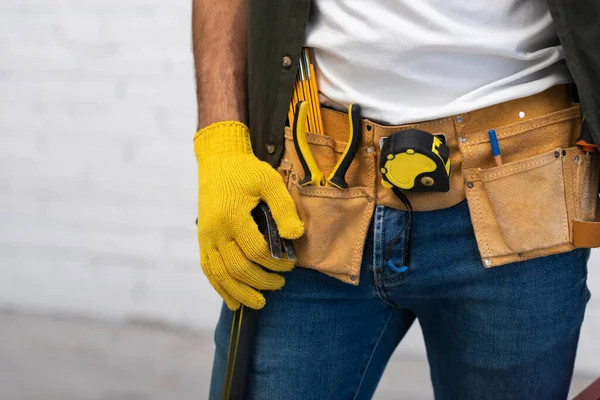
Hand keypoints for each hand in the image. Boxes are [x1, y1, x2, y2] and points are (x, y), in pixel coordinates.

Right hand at [194, 121, 303, 309]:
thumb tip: (295, 236)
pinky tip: (233, 301)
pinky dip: (220, 288)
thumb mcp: (269, 181)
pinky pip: (208, 270)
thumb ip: (283, 208)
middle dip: (261, 281)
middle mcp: (215, 230)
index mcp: (232, 216)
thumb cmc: (246, 171)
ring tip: (260, 303)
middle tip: (280, 284)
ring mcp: (206, 237)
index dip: (276, 263)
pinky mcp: (202, 240)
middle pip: (238, 268)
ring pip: (220, 275)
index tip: (291, 265)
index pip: (256, 251)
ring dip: (240, 292)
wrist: (218, 161)